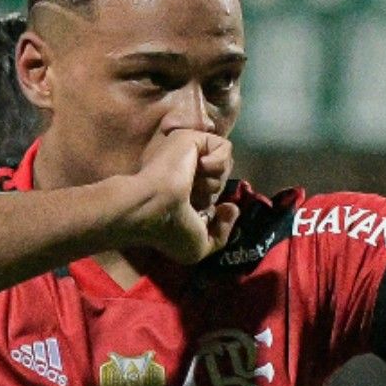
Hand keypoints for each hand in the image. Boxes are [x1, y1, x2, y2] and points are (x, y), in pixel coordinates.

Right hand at [119, 129, 239, 263]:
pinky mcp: (191, 138)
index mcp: (184, 195)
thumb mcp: (200, 247)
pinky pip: (224, 147)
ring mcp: (188, 154)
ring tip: (191, 185)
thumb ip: (223, 233)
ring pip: (225, 165)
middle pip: (222, 179)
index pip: (214, 196)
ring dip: (213, 182)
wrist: (153, 208)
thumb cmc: (170, 231)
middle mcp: (186, 174)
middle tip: (192, 199)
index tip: (203, 215)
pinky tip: (198, 168)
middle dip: (214, 194)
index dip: (214, 208)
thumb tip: (231, 207)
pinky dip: (218, 162)